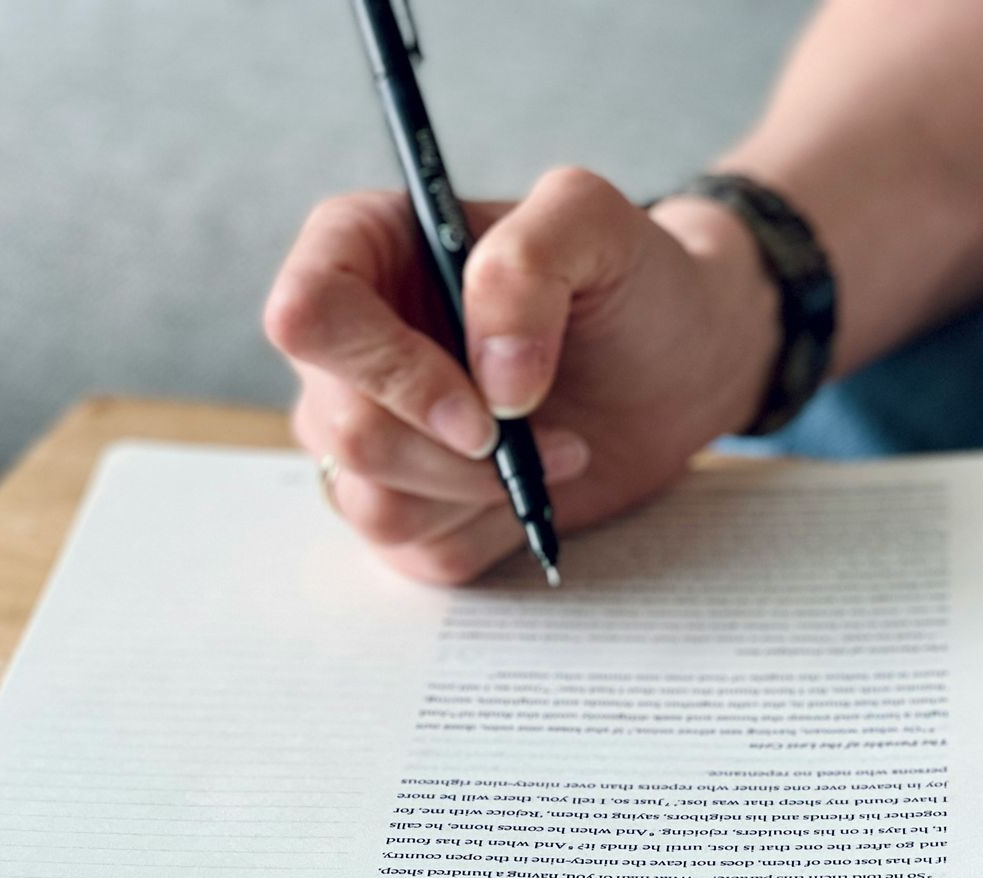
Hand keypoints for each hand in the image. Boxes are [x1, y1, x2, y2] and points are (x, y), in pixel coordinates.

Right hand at [264, 168, 778, 582]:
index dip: (387, 371)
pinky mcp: (407, 505)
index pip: (307, 317)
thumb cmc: (629, 281)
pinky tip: (533, 485)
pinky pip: (417, 550)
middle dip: (455, 451)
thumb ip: (527, 263)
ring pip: (371, 502)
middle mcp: (347, 346)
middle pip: (341, 428)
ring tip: (557, 447)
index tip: (487, 405)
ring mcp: (365, 430)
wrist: (675, 366)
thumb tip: (491, 381)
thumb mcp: (596, 223)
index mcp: (360, 250)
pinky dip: (491, 530)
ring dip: (480, 491)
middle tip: (543, 428)